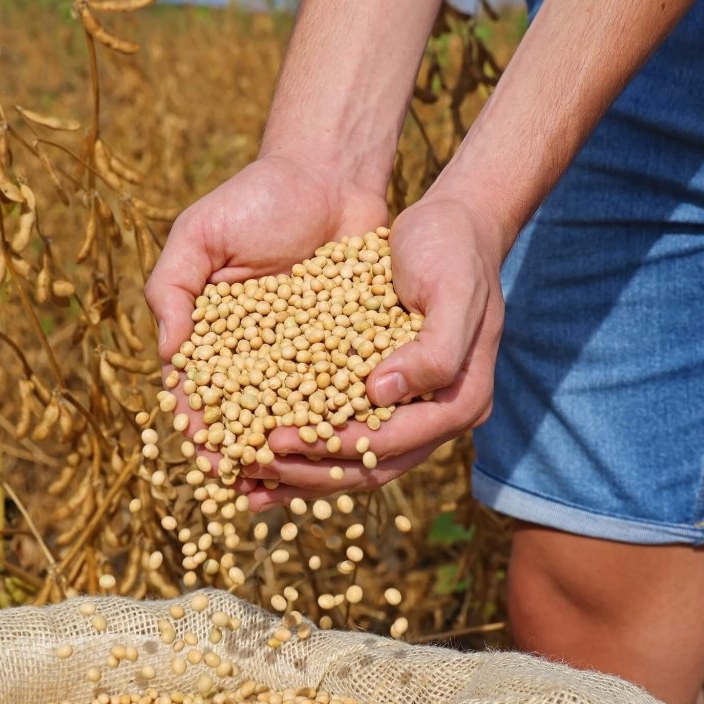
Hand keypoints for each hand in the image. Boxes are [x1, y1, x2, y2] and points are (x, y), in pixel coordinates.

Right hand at [145, 154, 388, 485]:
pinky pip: (338, 388)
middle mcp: (254, 352)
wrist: (329, 174)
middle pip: (244, 412)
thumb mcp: (199, 235)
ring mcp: (299, 353)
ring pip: (290, 411)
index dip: (200, 423)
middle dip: (243, 450)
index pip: (199, 387)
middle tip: (247, 481)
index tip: (205, 451)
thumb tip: (164, 354)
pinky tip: (340, 444)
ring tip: (291, 478)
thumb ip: (172, 288)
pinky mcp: (343, 347)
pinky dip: (336, 418)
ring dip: (288, 447)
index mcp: (211, 333)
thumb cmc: (256, 198)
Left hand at [244, 193, 505, 509]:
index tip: (275, 442)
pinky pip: (340, 427)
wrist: (454, 223)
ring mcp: (408, 408)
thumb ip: (434, 351)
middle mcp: (435, 416)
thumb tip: (381, 394)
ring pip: (350, 458)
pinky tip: (259, 446)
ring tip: (243, 480)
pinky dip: (303, 442)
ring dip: (298, 472)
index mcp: (460, 401)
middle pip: (366, 466)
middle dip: (304, 472)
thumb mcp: (453, 292)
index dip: (331, 448)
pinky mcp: (382, 391)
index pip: (390, 443)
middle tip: (246, 468)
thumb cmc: (453, 251)